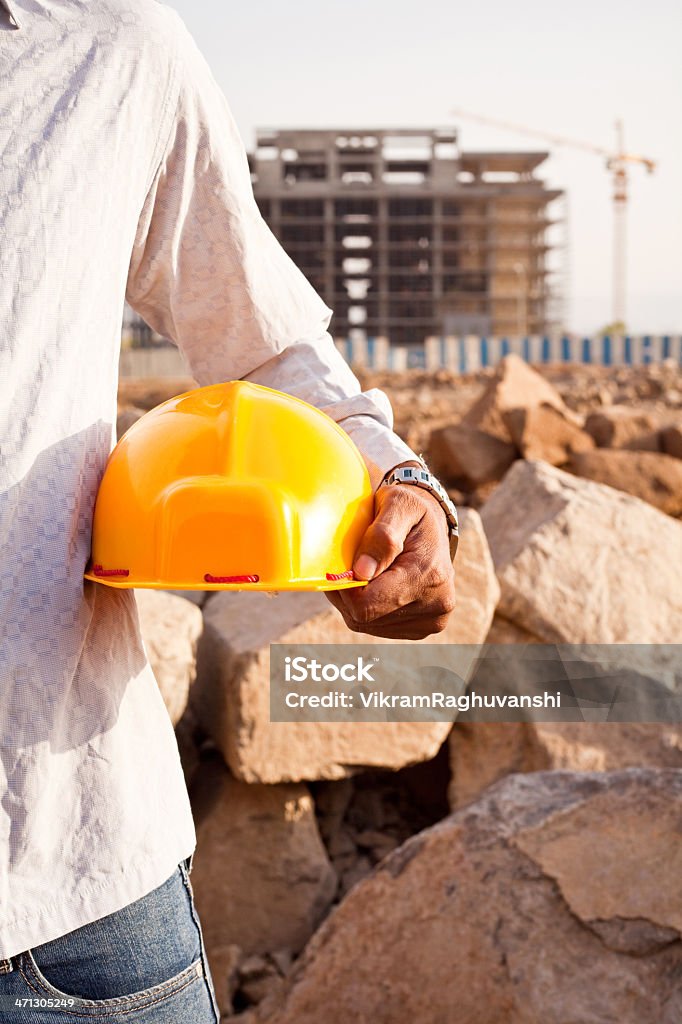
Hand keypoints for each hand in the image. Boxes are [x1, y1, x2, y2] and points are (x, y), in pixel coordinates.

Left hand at [326, 467, 456, 639]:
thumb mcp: (397, 503)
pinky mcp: (423, 628)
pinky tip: (374, 585)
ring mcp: (432, 620)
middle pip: (363, 617)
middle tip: (350, 563)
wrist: (433, 525)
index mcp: (429, 574)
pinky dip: (367, 608)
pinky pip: (377, 626)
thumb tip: (362, 571)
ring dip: (355, 600)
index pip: (367, 604)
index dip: (344, 588)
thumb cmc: (410, 509)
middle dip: (348, 593)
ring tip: (365, 571)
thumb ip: (381, 535)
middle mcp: (437, 604)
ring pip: (366, 624)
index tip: (341, 564)